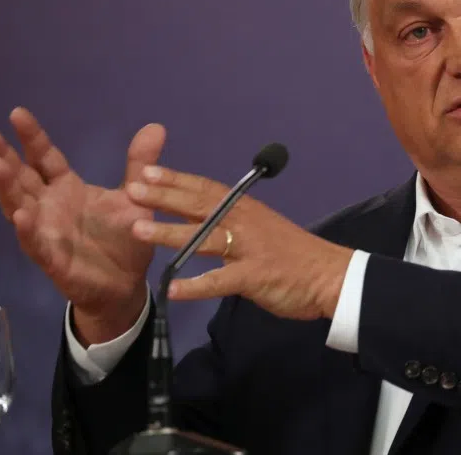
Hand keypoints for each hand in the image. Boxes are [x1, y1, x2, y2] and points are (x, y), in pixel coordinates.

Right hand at [0, 108, 165, 343]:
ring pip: (20, 206)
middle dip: (4, 155)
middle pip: (22, 177)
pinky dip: (28, 229)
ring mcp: (47, 232)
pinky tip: (20, 214)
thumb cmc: (125, 237)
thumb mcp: (135, 197)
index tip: (18, 113)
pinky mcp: (53, 258)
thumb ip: (140, 164)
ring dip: (8, 187)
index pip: (45, 158)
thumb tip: (156, 126)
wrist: (128, 283)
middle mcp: (50, 206)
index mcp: (67, 188)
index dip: (33, 137)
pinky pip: (36, 243)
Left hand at [126, 165, 352, 319]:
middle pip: (200, 205)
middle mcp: (245, 222)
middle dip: (163, 197)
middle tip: (131, 188)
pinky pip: (221, 281)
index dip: (176, 179)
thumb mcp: (263, 228)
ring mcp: (249, 248)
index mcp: (246, 209)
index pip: (206, 189)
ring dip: (171, 233)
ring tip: (138, 231)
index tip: (146, 170)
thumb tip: (204, 215)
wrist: (329, 275)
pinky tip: (172, 289)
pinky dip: (196, 285)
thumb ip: (234, 221)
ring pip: (205, 238)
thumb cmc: (294, 253)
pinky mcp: (255, 276)